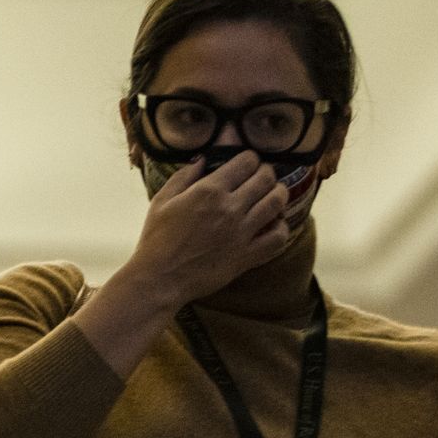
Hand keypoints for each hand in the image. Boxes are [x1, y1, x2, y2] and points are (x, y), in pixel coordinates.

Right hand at [122, 151, 293, 305]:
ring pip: (277, 202)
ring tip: (274, 194)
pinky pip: (278, 237)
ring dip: (279, 193)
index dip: (250, 158)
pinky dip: (281, 227)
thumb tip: (203, 159)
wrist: (160, 279)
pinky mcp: (248, 255)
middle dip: (267, 172)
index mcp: (209, 190)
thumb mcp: (162, 200)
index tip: (248, 163)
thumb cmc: (156, 239)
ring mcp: (242, 232)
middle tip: (262, 176)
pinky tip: (274, 224)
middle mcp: (230, 207)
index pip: (246, 161)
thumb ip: (184, 176)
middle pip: (266, 178)